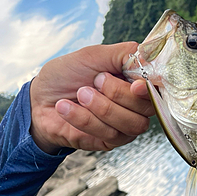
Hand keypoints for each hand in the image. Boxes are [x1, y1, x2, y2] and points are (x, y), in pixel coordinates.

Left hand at [30, 42, 153, 153]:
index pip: (158, 88)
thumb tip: (149, 57)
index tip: (136, 86)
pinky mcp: (110, 141)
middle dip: (117, 94)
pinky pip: (108, 134)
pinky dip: (84, 118)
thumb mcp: (93, 55)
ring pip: (131, 124)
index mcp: (136, 81)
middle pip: (146, 108)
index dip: (151, 90)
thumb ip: (124, 54)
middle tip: (95, 80)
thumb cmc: (66, 75)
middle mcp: (136, 105)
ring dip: (101, 107)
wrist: (38, 99)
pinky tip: (66, 107)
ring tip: (80, 93)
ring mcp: (125, 125)